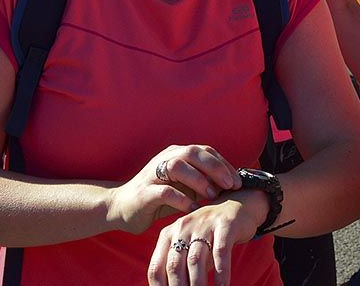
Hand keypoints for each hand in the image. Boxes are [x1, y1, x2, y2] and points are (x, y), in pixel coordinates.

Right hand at [106, 145, 240, 235]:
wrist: (121, 207)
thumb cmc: (159, 197)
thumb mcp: (183, 186)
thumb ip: (202, 180)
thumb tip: (231, 184)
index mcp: (176, 154)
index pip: (204, 151)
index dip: (223, 163)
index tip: (238, 180)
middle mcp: (164, 159)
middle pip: (192, 152)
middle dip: (215, 167)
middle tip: (230, 185)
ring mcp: (152, 174)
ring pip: (177, 167)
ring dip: (198, 179)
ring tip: (211, 195)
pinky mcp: (144, 192)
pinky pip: (164, 191)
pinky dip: (182, 199)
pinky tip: (193, 209)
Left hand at [148, 190, 266, 285]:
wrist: (237, 205)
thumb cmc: (208, 233)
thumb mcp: (188, 245)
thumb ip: (178, 265)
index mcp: (168, 233)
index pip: (156, 267)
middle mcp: (183, 227)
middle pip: (175, 265)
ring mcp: (204, 224)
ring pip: (196, 261)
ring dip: (198, 285)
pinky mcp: (225, 225)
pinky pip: (220, 253)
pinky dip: (221, 273)